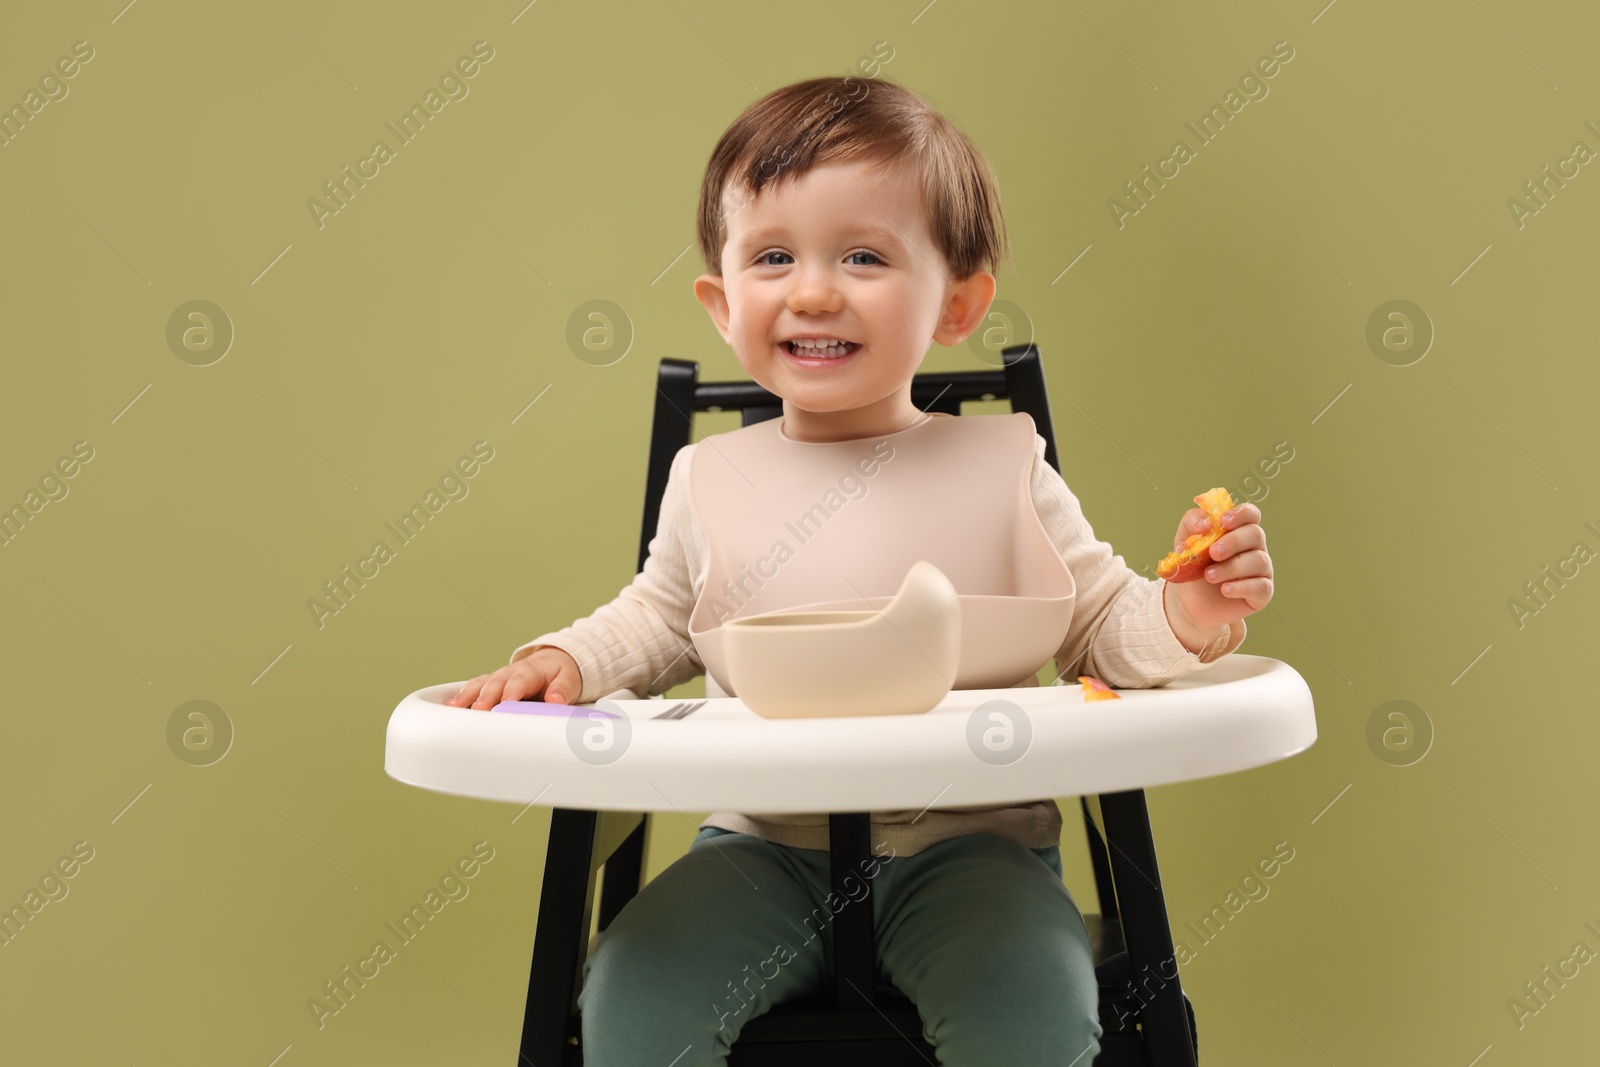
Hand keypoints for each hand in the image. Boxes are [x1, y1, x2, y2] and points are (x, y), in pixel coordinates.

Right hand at [444, 647, 582, 710]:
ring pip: (480, 684)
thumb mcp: (569, 679)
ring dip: (467, 695)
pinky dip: (462, 695)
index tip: (507, 703)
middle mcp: (510, 673)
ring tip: (454, 707)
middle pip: (495, 683)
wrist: (552, 662)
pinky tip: (451, 706)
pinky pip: (474, 687)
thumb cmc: (559, 674)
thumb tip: (556, 700)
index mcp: (530, 671)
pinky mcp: (490, 684)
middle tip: (478, 710)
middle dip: (486, 696)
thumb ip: (563, 690)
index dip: (512, 692)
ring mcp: (498, 678)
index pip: (519, 681)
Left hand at [1165, 502, 1272, 631]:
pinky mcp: (1262, 593)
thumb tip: (1207, 523)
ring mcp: (1261, 570)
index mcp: (1238, 530)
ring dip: (1232, 567)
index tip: (1223, 521)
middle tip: (1213, 552)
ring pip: (1259, 561)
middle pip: (1256, 534)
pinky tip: (1225, 590)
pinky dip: (1242, 587)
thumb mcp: (1184, 542)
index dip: (1241, 514)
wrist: (1189, 601)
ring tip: (1209, 576)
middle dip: (1234, 542)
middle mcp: (1254, 548)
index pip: (1251, 514)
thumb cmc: (1192, 567)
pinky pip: (1261, 587)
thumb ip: (1192, 524)